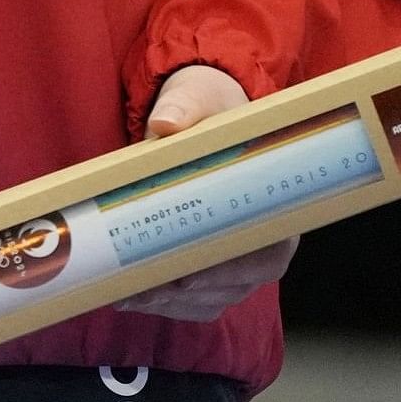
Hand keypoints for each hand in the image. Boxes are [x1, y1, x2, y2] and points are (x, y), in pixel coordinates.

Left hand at [116, 64, 297, 319]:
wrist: (199, 111)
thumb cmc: (210, 108)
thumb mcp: (199, 98)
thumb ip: (185, 108)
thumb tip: (166, 125)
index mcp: (275, 204)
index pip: (267, 255)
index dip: (231, 273)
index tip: (188, 277)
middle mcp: (263, 239)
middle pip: (235, 285)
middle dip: (185, 293)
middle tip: (140, 290)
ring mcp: (238, 257)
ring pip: (211, 297)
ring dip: (168, 302)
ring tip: (124, 295)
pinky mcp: (210, 264)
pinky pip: (194, 299)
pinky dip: (164, 302)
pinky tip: (128, 295)